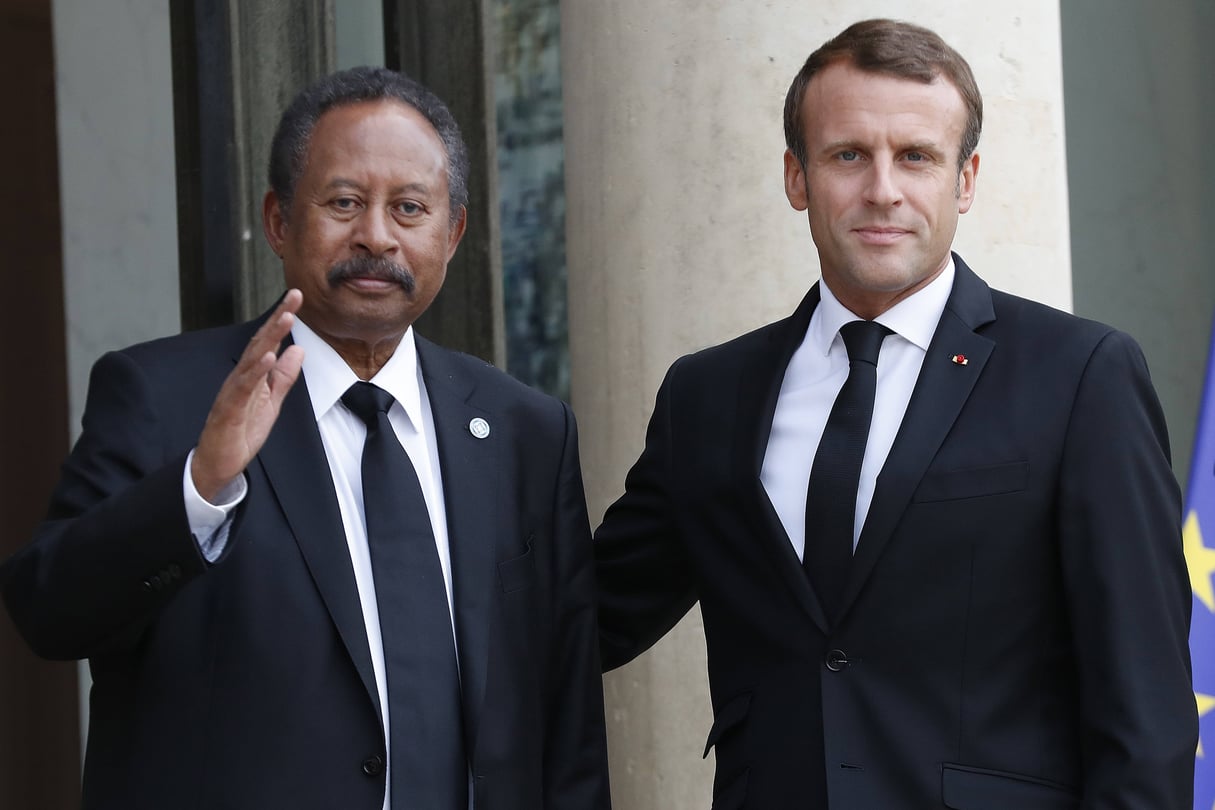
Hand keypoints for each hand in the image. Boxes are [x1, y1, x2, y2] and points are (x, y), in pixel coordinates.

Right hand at [190, 290, 304, 502]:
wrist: (218, 463)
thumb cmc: (241, 431)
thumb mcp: (271, 401)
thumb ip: (283, 376)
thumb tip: (297, 350)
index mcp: (252, 374)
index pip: (268, 341)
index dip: (282, 318)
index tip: (297, 297)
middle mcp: (241, 377)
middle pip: (260, 341)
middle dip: (278, 317)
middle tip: (294, 296)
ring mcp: (233, 391)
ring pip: (252, 359)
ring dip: (269, 337)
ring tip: (285, 318)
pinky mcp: (229, 409)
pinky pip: (242, 387)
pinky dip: (255, 371)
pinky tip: (267, 357)